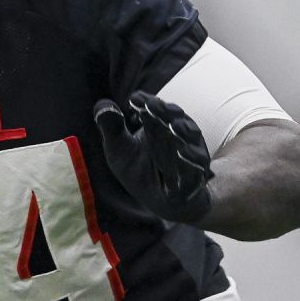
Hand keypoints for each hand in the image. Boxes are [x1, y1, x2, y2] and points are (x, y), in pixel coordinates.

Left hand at [93, 91, 213, 223]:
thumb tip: (101, 104)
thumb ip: (111, 127)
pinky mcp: (197, 171)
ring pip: (189, 136)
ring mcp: (190, 150)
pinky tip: (183, 152)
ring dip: (182, 129)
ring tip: (173, 126)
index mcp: (157, 123)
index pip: (153, 107)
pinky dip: (191, 157)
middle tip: (153, 105)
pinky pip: (197, 163)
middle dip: (164, 111)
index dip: (145, 102)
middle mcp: (176, 132)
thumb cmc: (138, 170)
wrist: (160, 202)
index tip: (134, 99)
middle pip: (173, 116)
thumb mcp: (119, 149)